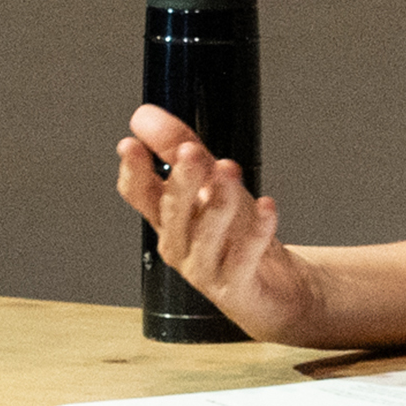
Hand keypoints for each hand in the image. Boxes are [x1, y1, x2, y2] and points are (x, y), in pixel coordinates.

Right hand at [116, 105, 308, 340]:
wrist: (274, 288)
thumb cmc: (237, 236)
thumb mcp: (209, 184)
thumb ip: (177, 148)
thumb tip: (145, 117)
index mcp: (167, 218)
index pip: (138, 194)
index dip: (133, 170)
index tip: (131, 144)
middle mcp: (179, 244)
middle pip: (171, 212)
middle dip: (180, 180)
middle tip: (190, 151)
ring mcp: (204, 268)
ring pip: (205, 234)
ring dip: (218, 200)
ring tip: (229, 170)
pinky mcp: (235, 286)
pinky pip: (244, 256)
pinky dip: (256, 229)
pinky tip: (267, 206)